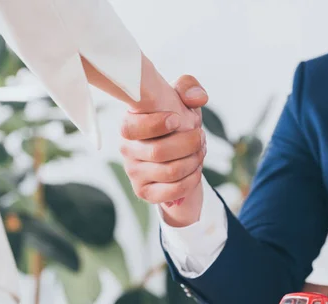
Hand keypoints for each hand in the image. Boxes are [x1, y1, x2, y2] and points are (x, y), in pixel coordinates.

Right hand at [120, 75, 208, 226]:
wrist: (179, 155)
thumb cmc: (177, 122)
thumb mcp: (182, 100)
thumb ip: (189, 87)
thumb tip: (198, 98)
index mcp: (129, 124)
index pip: (132, 128)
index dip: (156, 124)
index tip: (177, 119)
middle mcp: (126, 149)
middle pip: (158, 152)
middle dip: (189, 143)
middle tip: (200, 137)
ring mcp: (134, 172)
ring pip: (170, 172)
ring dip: (194, 161)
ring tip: (200, 152)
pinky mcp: (145, 192)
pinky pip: (173, 190)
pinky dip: (192, 179)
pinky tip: (195, 169)